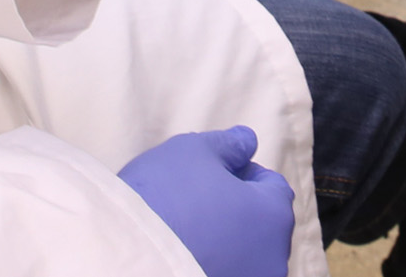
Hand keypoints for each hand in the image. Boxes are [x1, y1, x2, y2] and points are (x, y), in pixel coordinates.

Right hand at [119, 127, 294, 276]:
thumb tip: (247, 141)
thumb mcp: (195, 151)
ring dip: (224, 239)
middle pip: (260, 222)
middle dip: (235, 208)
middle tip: (194, 200)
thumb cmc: (165, 198)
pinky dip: (211, 262)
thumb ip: (229, 144)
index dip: (242, 172)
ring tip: (185, 230)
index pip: (272, 185)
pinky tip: (183, 253)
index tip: (211, 173)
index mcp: (275, 216)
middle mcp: (274, 258)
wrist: (130, 255)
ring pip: (244, 253)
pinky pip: (225, 272)